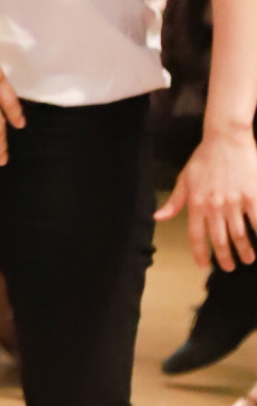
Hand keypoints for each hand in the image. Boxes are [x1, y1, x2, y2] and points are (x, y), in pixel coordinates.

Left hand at [159, 126, 256, 270]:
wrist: (226, 138)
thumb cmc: (204, 158)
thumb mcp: (184, 179)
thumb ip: (175, 201)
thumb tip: (158, 217)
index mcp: (196, 204)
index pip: (195, 236)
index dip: (199, 254)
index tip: (204, 266)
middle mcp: (213, 206)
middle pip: (219, 240)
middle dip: (224, 258)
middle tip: (229, 267)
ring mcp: (233, 202)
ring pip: (239, 235)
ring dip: (244, 250)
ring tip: (247, 258)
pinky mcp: (252, 195)